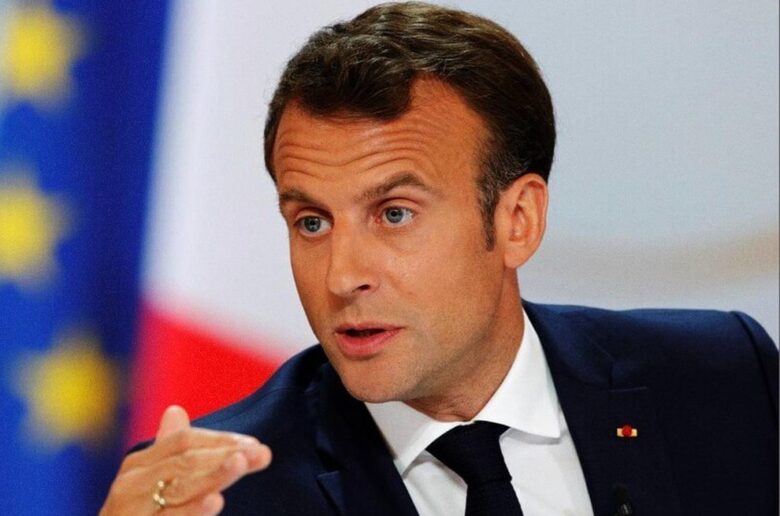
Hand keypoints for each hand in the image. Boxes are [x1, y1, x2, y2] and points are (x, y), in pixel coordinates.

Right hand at [100, 405, 271, 514]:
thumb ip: (167, 451)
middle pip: (185, 461)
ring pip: (180, 489)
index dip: (220, 440)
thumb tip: (175, 410)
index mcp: (138, 465)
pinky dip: (194, 510)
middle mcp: (132, 484)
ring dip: (215, 475)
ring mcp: (133, 511)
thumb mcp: (145, 482)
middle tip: (262, 453)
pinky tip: (216, 500)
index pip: (183, 441)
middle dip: (226, 455)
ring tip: (241, 463)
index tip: (255, 444)